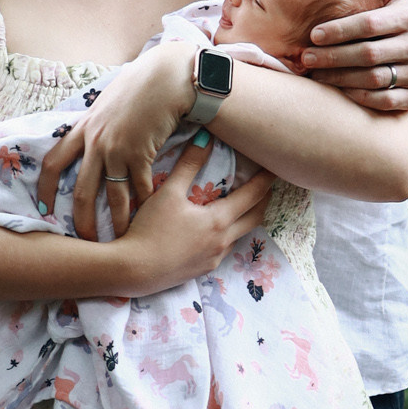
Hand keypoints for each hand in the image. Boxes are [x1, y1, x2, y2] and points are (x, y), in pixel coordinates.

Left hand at [37, 46, 196, 239]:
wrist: (165, 76)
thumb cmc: (139, 87)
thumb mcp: (108, 104)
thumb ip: (97, 124)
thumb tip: (91, 139)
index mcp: (83, 128)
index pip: (52, 162)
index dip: (45, 188)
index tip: (43, 207)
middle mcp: (95, 141)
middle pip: (80, 189)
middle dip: (81, 218)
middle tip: (85, 239)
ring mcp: (117, 148)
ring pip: (112, 194)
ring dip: (117, 219)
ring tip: (121, 237)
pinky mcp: (140, 152)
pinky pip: (140, 186)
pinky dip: (144, 202)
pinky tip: (148, 214)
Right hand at [106, 140, 272, 294]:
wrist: (133, 270)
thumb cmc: (149, 229)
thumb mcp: (168, 193)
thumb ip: (188, 165)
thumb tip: (204, 138)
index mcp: (218, 220)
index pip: (253, 196)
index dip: (265, 180)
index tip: (274, 169)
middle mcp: (223, 241)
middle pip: (255, 218)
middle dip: (263, 201)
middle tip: (265, 187)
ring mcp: (214, 258)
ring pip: (240, 235)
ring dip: (245, 219)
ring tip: (243, 206)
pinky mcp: (203, 270)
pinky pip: (224, 249)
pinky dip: (228, 235)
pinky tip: (217, 230)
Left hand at [299, 0, 407, 115]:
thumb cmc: (402, 23)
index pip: (370, 24)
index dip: (340, 30)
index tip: (313, 34)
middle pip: (369, 54)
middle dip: (333, 56)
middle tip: (305, 58)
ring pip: (375, 79)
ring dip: (341, 78)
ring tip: (314, 76)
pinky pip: (384, 101)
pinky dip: (359, 97)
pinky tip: (337, 92)